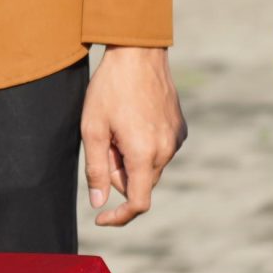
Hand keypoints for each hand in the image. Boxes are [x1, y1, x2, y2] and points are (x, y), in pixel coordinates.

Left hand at [82, 46, 185, 226]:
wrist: (138, 54)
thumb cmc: (110, 89)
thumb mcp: (92, 129)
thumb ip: (96, 169)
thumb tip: (99, 202)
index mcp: (144, 154)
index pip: (139, 202)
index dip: (120, 216)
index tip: (102, 218)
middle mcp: (166, 150)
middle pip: (140, 183)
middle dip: (118, 174)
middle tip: (103, 143)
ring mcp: (176, 139)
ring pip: (149, 167)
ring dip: (130, 158)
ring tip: (117, 127)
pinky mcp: (180, 129)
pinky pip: (158, 150)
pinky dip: (142, 146)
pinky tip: (132, 120)